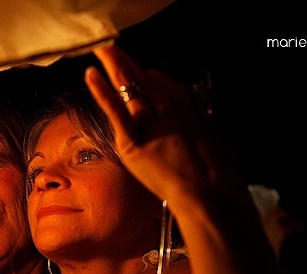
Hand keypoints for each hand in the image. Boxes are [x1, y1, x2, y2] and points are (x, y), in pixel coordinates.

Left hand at [86, 45, 233, 211]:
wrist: (210, 192)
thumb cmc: (215, 173)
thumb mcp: (211, 138)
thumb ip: (197, 127)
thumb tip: (197, 127)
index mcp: (186, 103)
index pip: (159, 80)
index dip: (144, 75)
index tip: (133, 68)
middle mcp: (167, 104)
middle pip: (141, 76)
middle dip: (123, 61)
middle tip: (109, 47)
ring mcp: (149, 120)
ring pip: (127, 84)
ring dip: (112, 65)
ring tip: (101, 51)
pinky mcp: (132, 140)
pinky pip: (113, 108)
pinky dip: (100, 90)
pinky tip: (91, 75)